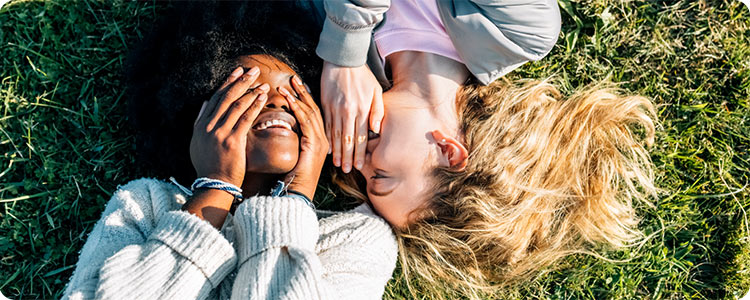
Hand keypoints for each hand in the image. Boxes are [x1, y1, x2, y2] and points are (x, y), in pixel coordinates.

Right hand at [190, 66, 269, 186]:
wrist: (214, 184)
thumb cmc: (209, 165)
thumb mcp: (198, 142)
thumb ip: (201, 121)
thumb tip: (206, 103)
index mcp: (201, 125)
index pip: (216, 97)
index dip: (227, 83)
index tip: (238, 71)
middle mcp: (209, 126)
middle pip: (227, 97)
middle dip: (241, 81)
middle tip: (253, 70)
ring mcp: (220, 133)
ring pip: (237, 105)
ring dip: (251, 91)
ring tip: (263, 83)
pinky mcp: (233, 141)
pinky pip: (246, 118)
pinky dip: (255, 105)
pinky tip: (263, 97)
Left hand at [278, 75, 328, 200]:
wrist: (296, 194)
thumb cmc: (291, 179)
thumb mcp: (293, 156)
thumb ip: (293, 142)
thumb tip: (282, 129)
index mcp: (319, 142)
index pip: (314, 115)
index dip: (306, 99)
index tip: (298, 86)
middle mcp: (324, 140)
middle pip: (315, 110)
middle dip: (303, 93)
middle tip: (294, 78)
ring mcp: (321, 142)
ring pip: (310, 113)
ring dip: (298, 97)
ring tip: (288, 84)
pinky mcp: (314, 145)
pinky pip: (306, 122)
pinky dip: (296, 109)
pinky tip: (289, 99)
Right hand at [321, 61, 382, 172]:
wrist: (343, 59)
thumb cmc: (363, 76)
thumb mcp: (376, 91)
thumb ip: (377, 111)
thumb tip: (376, 130)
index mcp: (361, 110)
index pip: (361, 137)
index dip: (359, 153)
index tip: (359, 165)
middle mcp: (347, 112)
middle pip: (347, 140)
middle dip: (347, 157)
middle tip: (346, 170)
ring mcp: (335, 109)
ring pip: (335, 135)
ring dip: (336, 151)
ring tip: (337, 164)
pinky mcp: (325, 104)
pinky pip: (325, 125)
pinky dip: (327, 138)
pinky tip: (327, 148)